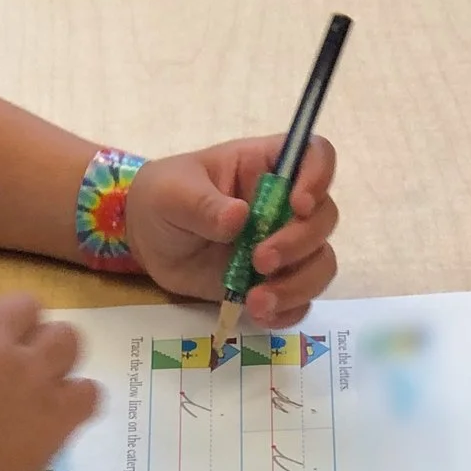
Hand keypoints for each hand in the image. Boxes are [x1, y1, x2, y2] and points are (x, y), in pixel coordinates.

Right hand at [0, 295, 98, 470]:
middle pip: (25, 305)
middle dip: (23, 326)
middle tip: (15, 357)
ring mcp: (33, 376)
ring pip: (66, 336)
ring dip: (57, 355)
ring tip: (46, 380)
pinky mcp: (60, 412)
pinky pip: (90, 390)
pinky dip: (80, 401)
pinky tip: (64, 415)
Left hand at [122, 137, 340, 328]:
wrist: (147, 241)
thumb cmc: (163, 198)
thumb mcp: (173, 192)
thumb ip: (203, 203)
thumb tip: (238, 217)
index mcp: (265, 166)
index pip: (314, 156)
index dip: (319, 176)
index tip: (298, 204)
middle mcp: (285, 204)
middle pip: (323, 218)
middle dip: (300, 243)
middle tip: (259, 260)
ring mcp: (283, 244)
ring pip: (320, 263)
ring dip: (298, 285)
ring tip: (256, 301)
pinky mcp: (273, 281)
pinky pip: (301, 299)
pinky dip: (288, 310)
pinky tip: (259, 314)